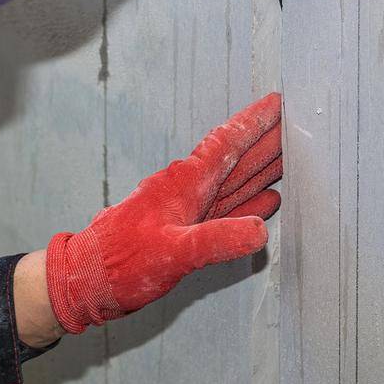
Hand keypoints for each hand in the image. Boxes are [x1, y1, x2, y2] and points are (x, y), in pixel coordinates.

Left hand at [44, 93, 283, 333]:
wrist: (85, 282)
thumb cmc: (120, 264)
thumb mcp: (171, 254)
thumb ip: (214, 241)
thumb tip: (260, 231)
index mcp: (185, 184)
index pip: (226, 145)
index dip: (253, 123)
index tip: (278, 101)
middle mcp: (188, 189)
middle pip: (236, 158)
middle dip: (267, 140)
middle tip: (299, 122)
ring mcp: (187, 209)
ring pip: (234, 181)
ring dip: (262, 168)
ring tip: (292, 154)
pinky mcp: (186, 229)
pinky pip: (226, 209)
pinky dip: (250, 203)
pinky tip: (268, 200)